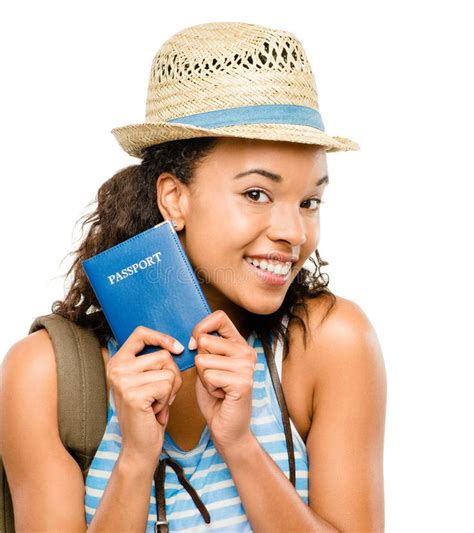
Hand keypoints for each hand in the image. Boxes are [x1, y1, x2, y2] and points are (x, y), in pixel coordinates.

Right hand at [106, 325, 183, 464]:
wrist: (140, 447)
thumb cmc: (149, 413)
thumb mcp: (148, 381)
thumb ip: (153, 361)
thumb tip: (177, 345)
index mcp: (117, 361)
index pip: (140, 333)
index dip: (162, 337)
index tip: (177, 348)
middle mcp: (116, 368)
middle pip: (163, 355)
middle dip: (172, 376)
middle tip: (160, 395)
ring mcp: (122, 380)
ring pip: (168, 370)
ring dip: (170, 389)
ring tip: (156, 403)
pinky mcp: (133, 394)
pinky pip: (167, 385)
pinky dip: (167, 400)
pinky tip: (155, 411)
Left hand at [191, 310, 256, 453]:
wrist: (227, 428)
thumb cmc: (215, 397)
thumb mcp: (207, 365)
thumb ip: (204, 347)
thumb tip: (195, 337)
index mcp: (240, 344)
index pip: (219, 317)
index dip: (200, 329)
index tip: (196, 346)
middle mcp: (247, 351)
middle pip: (205, 340)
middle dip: (200, 362)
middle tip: (214, 379)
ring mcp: (247, 366)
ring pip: (203, 360)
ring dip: (204, 378)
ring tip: (217, 388)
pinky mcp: (242, 382)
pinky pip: (209, 375)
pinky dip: (208, 388)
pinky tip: (221, 395)